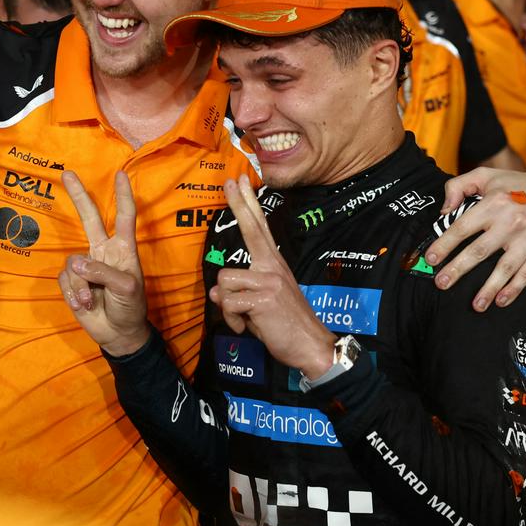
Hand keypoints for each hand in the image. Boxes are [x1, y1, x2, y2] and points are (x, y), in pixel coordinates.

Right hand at [57, 171, 149, 356]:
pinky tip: (84, 306)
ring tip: (92, 302)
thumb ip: (103, 273)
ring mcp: (86, 266)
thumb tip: (76, 263)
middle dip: (78, 196)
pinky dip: (73, 294)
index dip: (123, 196)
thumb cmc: (130, 307)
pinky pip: (65, 280)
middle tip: (67, 173)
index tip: (121, 175)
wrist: (118, 333)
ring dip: (81, 286)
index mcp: (123, 249)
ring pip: (73, 263)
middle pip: (89, 218)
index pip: (124, 217)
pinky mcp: (71, 282)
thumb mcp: (126, 289)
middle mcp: (103, 252)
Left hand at [209, 176, 334, 379]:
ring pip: (224, 281)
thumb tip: (215, 292)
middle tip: (231, 179)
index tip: (242, 181)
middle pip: (252, 228)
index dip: (249, 203)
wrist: (311, 345)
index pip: (260, 227)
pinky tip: (249, 327)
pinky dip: (233, 321)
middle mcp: (273, 266)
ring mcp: (269, 280)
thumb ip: (239, 293)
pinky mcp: (263, 298)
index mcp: (274, 265)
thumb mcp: (260, 305)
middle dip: (239, 203)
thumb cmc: (285, 326)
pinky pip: (229, 304)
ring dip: (228, 307)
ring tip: (246, 319)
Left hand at [425, 167, 525, 310]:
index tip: (430, 259)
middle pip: (480, 250)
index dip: (445, 244)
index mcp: (494, 203)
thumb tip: (443, 211)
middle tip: (441, 283)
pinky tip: (500, 301)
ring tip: (475, 305)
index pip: (463, 227)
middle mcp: (512, 221)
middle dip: (458, 269)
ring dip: (489, 288)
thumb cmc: (514, 185)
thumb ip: (458, 186)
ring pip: (505, 267)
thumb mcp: (484, 176)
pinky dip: (514, 289)